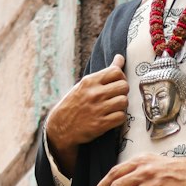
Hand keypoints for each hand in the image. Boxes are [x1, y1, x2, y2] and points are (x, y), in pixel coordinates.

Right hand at [46, 54, 128, 175]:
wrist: (60, 127)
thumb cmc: (74, 103)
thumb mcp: (85, 85)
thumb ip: (104, 73)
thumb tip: (120, 58)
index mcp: (90, 81)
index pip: (116, 72)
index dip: (121, 77)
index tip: (116, 83)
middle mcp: (94, 94)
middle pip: (124, 86)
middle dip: (123, 91)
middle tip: (116, 96)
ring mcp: (98, 109)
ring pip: (124, 101)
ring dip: (122, 105)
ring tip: (114, 107)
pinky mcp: (101, 124)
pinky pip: (121, 117)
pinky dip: (119, 118)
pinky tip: (112, 117)